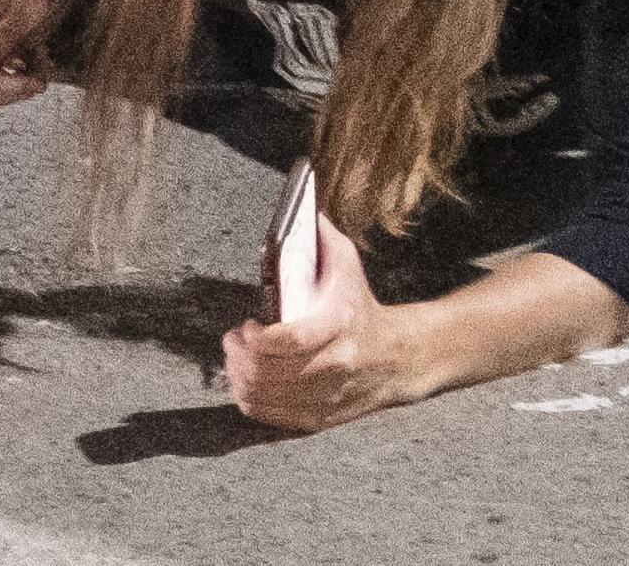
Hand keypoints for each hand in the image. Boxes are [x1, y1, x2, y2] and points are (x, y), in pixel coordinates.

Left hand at [222, 211, 418, 432]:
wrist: (395, 358)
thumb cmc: (361, 306)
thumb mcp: (348, 266)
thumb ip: (322, 239)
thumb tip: (302, 209)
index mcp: (341, 325)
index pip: (292, 340)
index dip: (259, 338)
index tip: (248, 325)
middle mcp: (335, 366)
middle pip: (271, 373)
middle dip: (240, 356)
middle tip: (233, 340)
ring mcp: (326, 396)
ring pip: (264, 397)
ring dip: (239, 376)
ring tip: (236, 357)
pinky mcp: (317, 418)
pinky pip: (269, 416)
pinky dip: (249, 399)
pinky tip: (246, 379)